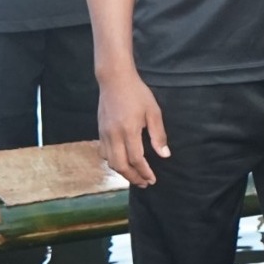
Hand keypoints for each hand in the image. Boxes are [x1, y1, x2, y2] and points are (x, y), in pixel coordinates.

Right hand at [99, 72, 168, 187]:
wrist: (115, 80)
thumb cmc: (137, 93)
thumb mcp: (153, 112)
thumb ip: (158, 135)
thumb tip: (164, 155)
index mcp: (129, 130)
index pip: (136, 159)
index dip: (144, 172)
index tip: (152, 179)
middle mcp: (114, 135)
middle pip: (120, 165)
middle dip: (133, 177)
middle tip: (144, 183)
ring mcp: (104, 133)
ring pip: (110, 161)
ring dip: (122, 172)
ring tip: (134, 176)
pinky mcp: (99, 131)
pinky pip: (103, 153)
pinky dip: (112, 162)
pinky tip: (121, 163)